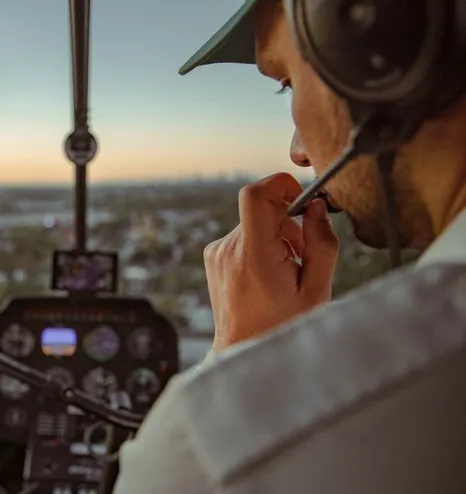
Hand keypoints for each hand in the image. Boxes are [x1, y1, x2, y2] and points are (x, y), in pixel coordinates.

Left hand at [204, 173, 338, 350]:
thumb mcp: (316, 289)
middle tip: (301, 255)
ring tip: (285, 270)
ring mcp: (216, 251)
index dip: (280, 184)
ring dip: (276, 237)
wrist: (243, 349)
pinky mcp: (212, 256)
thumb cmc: (282, 325)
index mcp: (254, 254)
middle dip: (289, 222)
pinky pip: (243, 236)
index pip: (255, 194)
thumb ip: (321, 243)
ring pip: (254, 223)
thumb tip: (317, 207)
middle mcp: (229, 248)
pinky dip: (260, 246)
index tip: (301, 198)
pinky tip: (267, 274)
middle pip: (262, 209)